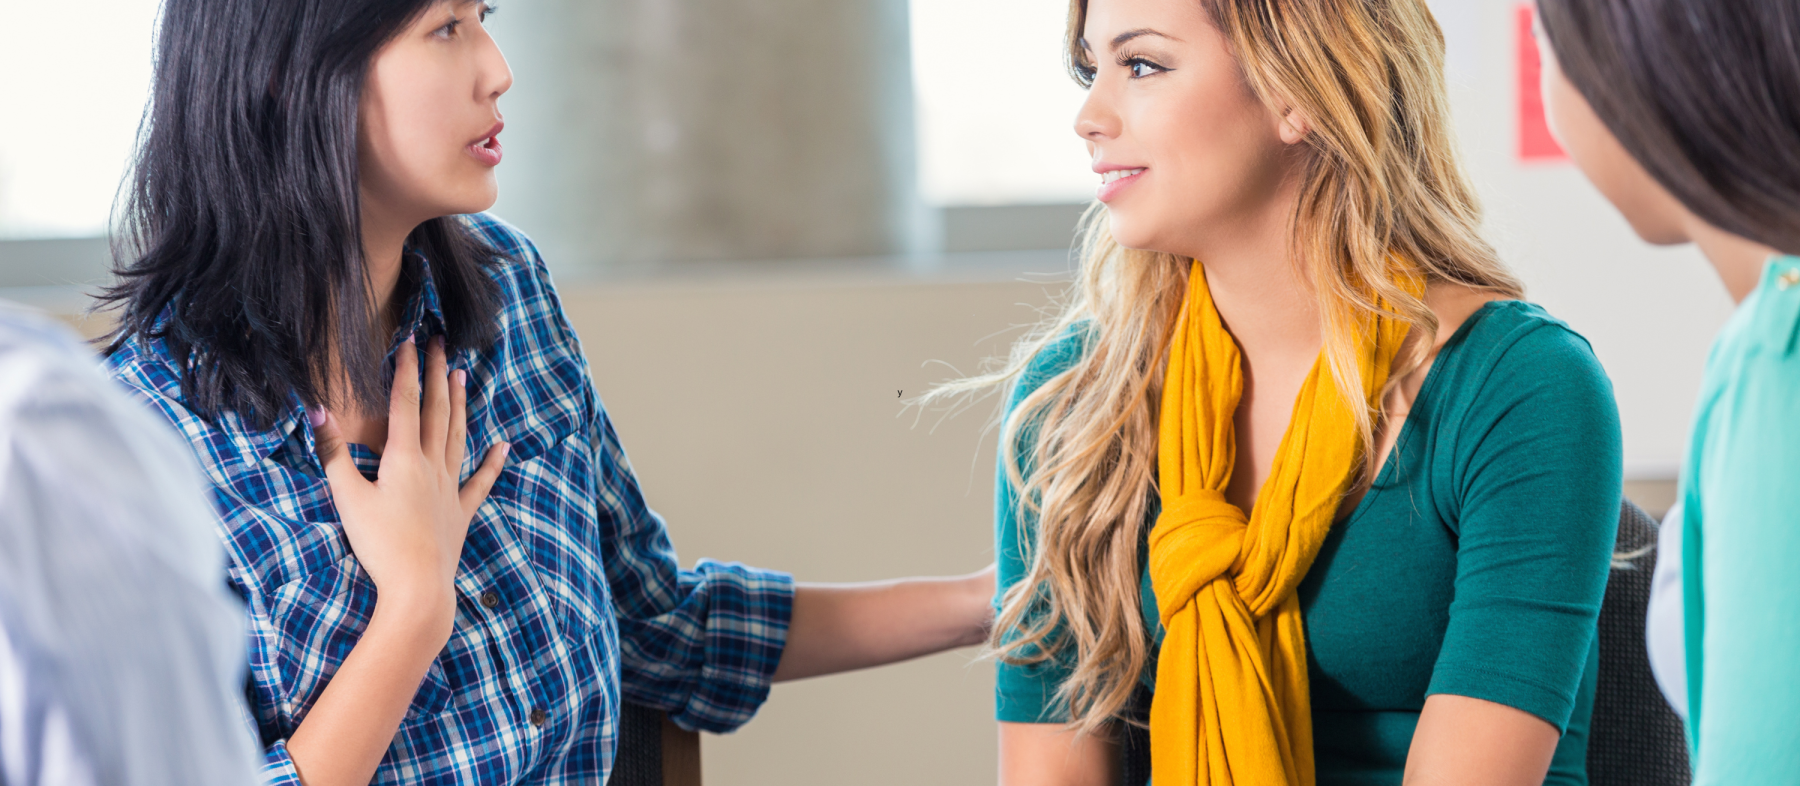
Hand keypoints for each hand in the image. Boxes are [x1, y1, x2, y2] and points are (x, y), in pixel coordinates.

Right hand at [311, 335, 507, 627]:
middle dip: (438, 375)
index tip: (410, 340)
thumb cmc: (380, 544)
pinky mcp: (461, 512)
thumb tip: (316, 411)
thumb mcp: (346, 497)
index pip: (405, 402)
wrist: (418, 587)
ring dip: (460, 404)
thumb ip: (332, 453)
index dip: (407, 369)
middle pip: (436, 411)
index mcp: (404, 458)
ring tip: (464, 376)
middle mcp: (433, 466)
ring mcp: (451, 488)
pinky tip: (504, 446)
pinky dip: (493, 462)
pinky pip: (481, 481)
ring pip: (458, 436)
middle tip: (442, 344)